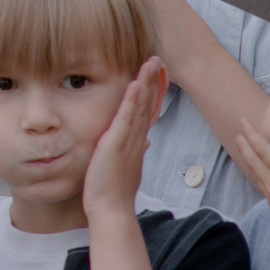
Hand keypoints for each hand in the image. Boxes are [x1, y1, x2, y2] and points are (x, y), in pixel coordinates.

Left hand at [82, 57, 165, 220]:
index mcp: (137, 142)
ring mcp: (128, 141)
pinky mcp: (116, 145)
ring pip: (140, 107)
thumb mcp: (127, 165)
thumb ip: (135, 149)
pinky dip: (131, 101)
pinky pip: (125, 119)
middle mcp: (136, 139)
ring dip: (146, 84)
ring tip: (151, 62)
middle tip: (158, 59)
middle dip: (154, 81)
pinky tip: (135, 84)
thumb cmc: (114, 189)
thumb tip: (145, 140)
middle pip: (148, 104)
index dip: (154, 92)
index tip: (158, 73)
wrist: (111, 210)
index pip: (148, 112)